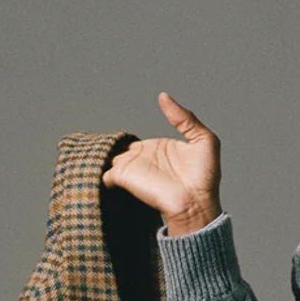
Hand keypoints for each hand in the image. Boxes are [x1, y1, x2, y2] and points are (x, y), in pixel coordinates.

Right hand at [101, 90, 221, 234]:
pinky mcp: (123, 177)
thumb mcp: (203, 139)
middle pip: (121, 148)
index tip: (128, 135)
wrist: (195, 203)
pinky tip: (96, 158)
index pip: (139, 141)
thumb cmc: (204, 179)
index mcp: (159, 148)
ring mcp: (133, 168)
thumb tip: (163, 96)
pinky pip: (102, 173)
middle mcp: (144, 158)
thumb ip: (184, 117)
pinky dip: (95, 167)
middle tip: (109, 139)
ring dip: (101, 152)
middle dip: (113, 144)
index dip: (133, 138)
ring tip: (95, 144)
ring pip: (108, 157)